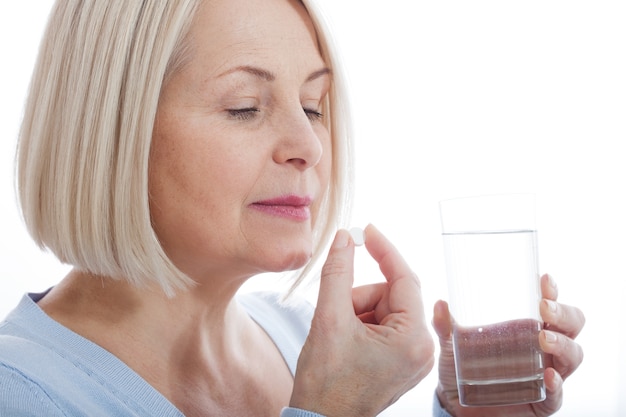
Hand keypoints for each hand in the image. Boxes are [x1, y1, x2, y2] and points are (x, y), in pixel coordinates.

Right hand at [290, 224, 434, 416]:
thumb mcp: (328, 319)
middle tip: (336, 315)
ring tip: (340, 336)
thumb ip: (338, 272)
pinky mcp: (403, 361)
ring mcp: (414, 357)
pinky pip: (385, 324)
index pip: (404, 278)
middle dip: (359, 297)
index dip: (384, 249)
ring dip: (358, 311)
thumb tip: (344, 239)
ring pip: (385, 308)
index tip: (367, 230)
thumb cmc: (325, 383)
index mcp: (412, 339)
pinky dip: (362, 323)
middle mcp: (422, 349)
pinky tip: (347, 343)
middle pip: (391, 294)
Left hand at [433, 274, 584, 416]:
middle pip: (571, 325)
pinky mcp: (543, 401)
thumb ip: (445, 325)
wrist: (458, 405)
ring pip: (572, 356)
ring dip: (563, 345)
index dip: (552, 291)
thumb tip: (440, 303)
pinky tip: (548, 376)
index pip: (550, 304)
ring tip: (544, 339)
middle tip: (546, 309)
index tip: (544, 280)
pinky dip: (556, 384)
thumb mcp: (452, 343)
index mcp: (527, 327)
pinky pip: (557, 394)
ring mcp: (548, 373)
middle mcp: (544, 347)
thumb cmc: (463, 366)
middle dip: (564, 314)